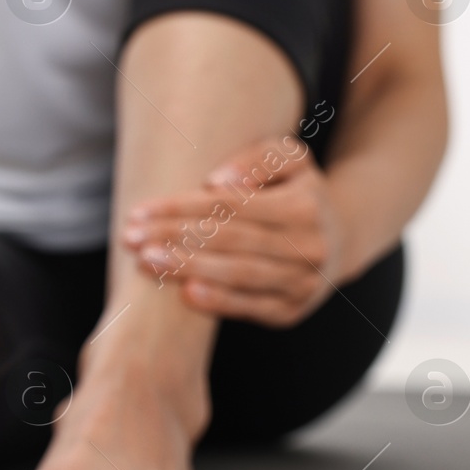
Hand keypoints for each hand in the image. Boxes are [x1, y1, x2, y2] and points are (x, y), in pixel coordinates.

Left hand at [120, 139, 346, 327]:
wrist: (337, 239)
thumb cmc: (295, 191)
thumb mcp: (289, 160)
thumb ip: (258, 159)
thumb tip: (218, 182)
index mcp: (304, 205)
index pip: (231, 206)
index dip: (182, 209)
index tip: (139, 212)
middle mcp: (309, 246)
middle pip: (230, 240)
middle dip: (176, 239)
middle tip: (131, 239)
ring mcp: (303, 282)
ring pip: (239, 275)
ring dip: (188, 269)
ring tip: (146, 262)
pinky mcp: (292, 310)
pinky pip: (252, 308)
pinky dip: (220, 302)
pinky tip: (186, 293)